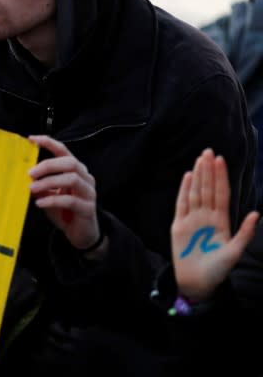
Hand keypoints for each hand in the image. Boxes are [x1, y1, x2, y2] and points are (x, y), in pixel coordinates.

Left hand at [28, 135, 102, 255]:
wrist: (80, 233)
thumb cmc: (64, 211)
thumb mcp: (48, 195)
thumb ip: (40, 185)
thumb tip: (24, 177)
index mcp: (75, 170)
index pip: (63, 151)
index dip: (49, 143)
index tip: (31, 139)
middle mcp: (85, 178)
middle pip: (70, 163)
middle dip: (48, 165)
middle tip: (30, 173)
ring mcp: (89, 193)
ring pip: (72, 179)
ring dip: (49, 182)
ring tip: (32, 189)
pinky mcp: (88, 208)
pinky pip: (70, 200)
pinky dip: (53, 200)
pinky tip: (40, 203)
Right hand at [171, 149, 258, 301]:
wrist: (197, 282)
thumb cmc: (218, 270)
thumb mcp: (236, 252)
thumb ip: (245, 232)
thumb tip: (257, 213)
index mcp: (221, 221)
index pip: (221, 193)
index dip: (221, 177)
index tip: (221, 160)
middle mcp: (207, 216)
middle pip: (208, 189)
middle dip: (208, 170)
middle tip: (208, 151)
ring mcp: (192, 219)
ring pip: (195, 192)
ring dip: (197, 176)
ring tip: (199, 159)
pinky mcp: (179, 225)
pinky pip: (181, 203)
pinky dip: (183, 190)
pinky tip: (187, 177)